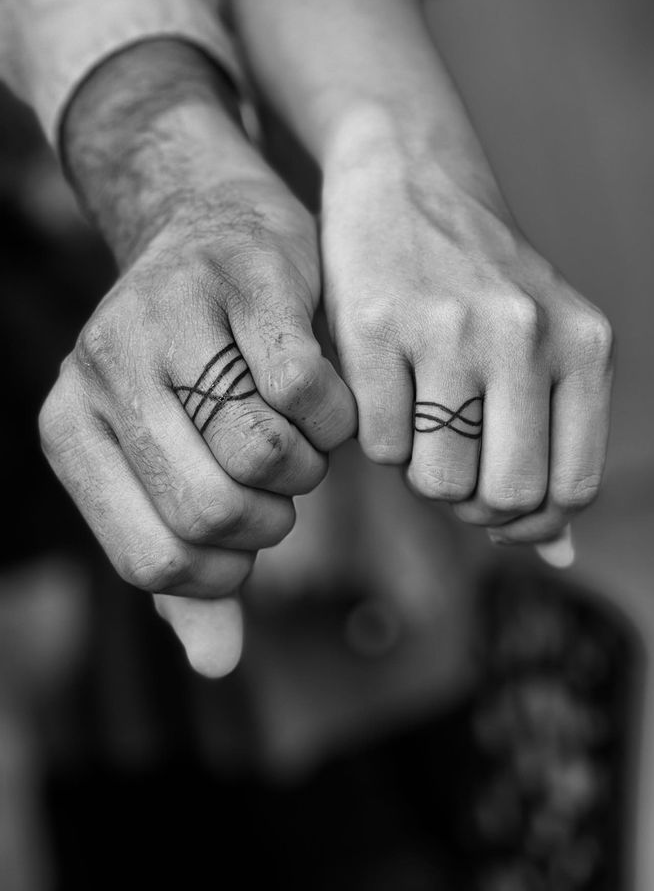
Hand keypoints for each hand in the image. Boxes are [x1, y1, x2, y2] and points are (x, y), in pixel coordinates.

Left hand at [40, 41, 355, 675]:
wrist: (211, 233)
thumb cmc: (199, 375)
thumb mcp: (175, 470)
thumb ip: (191, 574)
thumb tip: (216, 667)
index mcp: (72, 429)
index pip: (152, 560)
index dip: (221, 572)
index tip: (247, 538)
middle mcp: (104, 368)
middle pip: (209, 510)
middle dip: (269, 519)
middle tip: (280, 489)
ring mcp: (170, 315)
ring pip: (261, 449)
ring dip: (306, 468)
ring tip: (301, 444)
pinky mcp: (243, 278)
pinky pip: (306, 389)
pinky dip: (336, 416)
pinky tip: (329, 405)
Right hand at [321, 113, 612, 546]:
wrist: (411, 182)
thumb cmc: (482, 285)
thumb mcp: (545, 346)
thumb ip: (558, 444)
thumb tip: (559, 554)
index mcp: (582, 344)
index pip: (571, 489)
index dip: (530, 518)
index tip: (497, 501)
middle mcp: (523, 334)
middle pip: (503, 495)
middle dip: (471, 499)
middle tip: (450, 461)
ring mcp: (448, 328)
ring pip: (436, 479)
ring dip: (421, 469)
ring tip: (418, 418)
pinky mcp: (374, 326)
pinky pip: (378, 444)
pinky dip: (378, 438)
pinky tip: (384, 391)